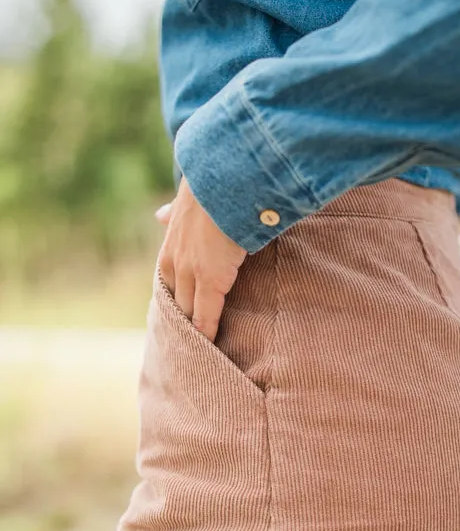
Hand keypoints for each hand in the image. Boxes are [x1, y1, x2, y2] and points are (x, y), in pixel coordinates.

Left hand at [154, 176, 247, 340]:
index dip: (175, 301)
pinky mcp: (211, 280)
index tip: (178, 317)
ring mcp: (191, 273)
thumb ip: (175, 213)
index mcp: (170, 246)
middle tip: (186, 344)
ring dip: (192, 331)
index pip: (168, 284)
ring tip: (198, 352)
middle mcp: (174, 262)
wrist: (227, 178)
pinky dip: (207, 333)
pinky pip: (206, 315)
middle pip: (175, 303)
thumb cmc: (216, 187)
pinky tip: (210, 348)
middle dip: (180, 321)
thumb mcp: (187, 200)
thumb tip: (160, 215)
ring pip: (187, 312)